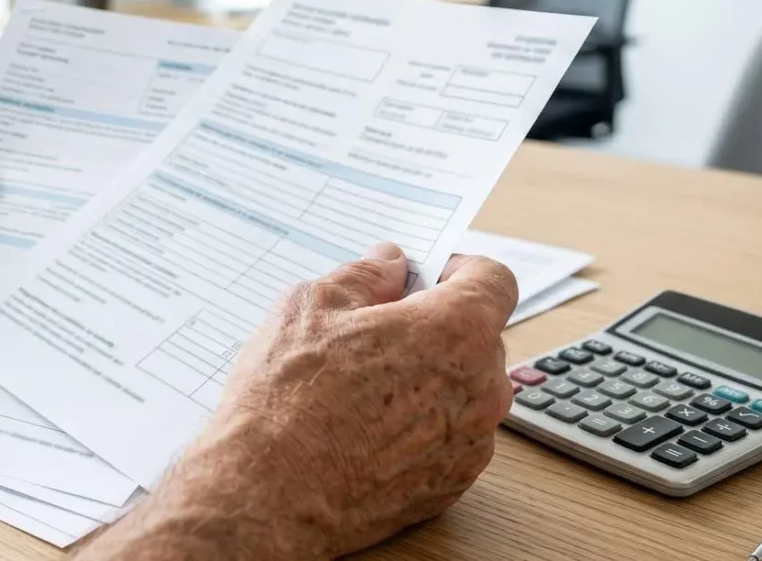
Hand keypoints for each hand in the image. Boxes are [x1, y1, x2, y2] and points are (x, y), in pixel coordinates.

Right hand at [73, 244, 516, 559]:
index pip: (494, 281)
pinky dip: (422, 427)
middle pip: (480, 337)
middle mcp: (480, 388)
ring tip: (365, 387)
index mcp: (455, 332)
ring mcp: (471, 443)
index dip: (460, 270)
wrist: (267, 495)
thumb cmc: (287, 402)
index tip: (429, 277)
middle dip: (437, 327)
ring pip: (466, 390)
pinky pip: (452, 438)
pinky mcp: (453, 484)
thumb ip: (364, 275)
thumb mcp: (312, 306)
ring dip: (432, 379)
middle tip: (378, 331)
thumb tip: (387, 266)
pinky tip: (369, 428)